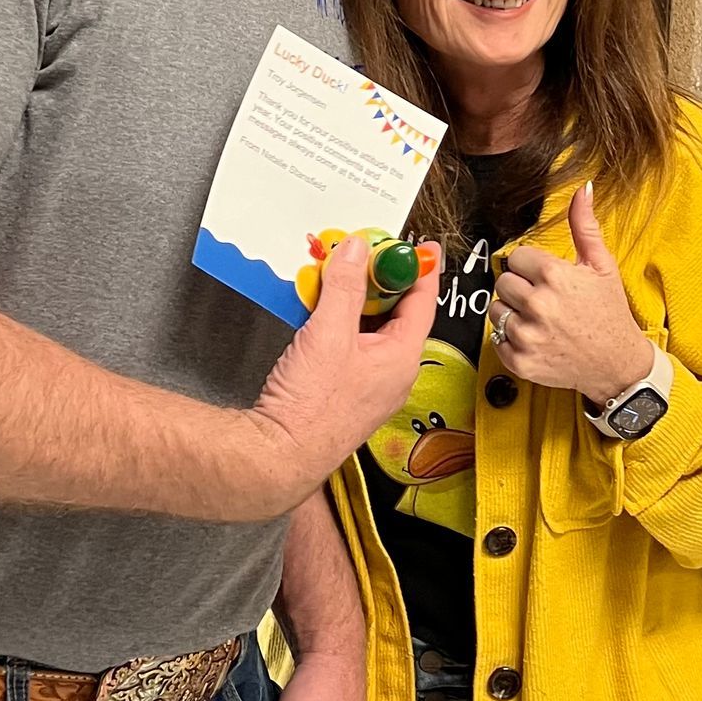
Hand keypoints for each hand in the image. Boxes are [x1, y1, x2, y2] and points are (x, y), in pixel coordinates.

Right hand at [250, 234, 441, 505]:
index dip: (420, 268)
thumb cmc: (310, 408)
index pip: (422, 302)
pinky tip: (319, 309)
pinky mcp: (345, 390)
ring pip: (370, 328)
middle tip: (364, 253)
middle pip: (395, 313)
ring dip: (355, 300)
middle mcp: (392, 373)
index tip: (417, 246)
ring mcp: (369, 383)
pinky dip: (340, 322)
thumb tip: (358, 250)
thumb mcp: (328, 333)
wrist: (279, 454)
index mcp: (402, 358)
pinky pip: (352, 345)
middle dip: (379, 280)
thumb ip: (345, 287)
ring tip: (336, 275)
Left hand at [491, 185, 652, 405]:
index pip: (516, 257)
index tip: (546, 278)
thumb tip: (583, 190)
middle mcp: (538, 305)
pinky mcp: (520, 360)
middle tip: (544, 299)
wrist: (617, 363)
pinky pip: (496, 339)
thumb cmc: (609, 313)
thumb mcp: (601, 265)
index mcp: (554, 276)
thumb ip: (584, 226)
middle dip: (520, 288)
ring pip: (496, 310)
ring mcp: (527, 335)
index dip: (531, 267)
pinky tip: (535, 338)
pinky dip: (511, 340)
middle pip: (503, 282)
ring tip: (540, 319)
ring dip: (513, 313)